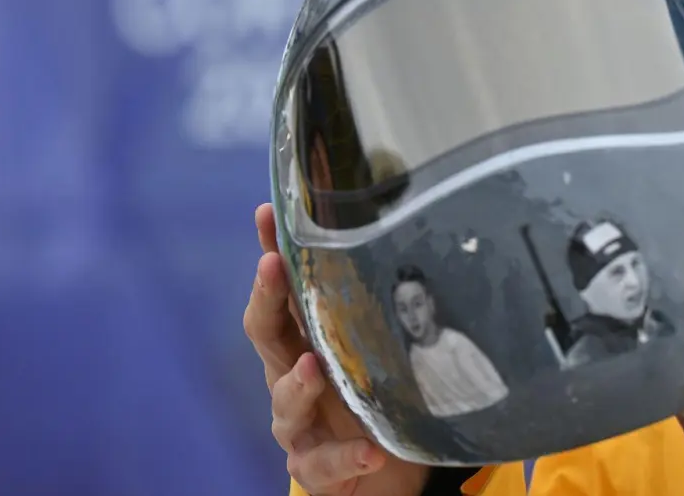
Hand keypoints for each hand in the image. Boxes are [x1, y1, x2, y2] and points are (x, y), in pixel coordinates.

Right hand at [244, 203, 431, 495]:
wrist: (377, 472)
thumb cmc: (375, 397)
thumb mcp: (379, 349)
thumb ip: (383, 310)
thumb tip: (418, 239)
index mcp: (307, 342)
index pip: (283, 293)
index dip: (272, 254)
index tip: (268, 213)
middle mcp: (292, 377)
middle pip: (266, 335)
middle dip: (265, 299)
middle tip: (272, 267)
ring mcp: (299, 426)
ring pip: (285, 403)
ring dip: (297, 384)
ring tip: (313, 368)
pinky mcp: (315, 468)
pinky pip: (323, 463)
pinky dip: (346, 456)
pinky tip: (369, 451)